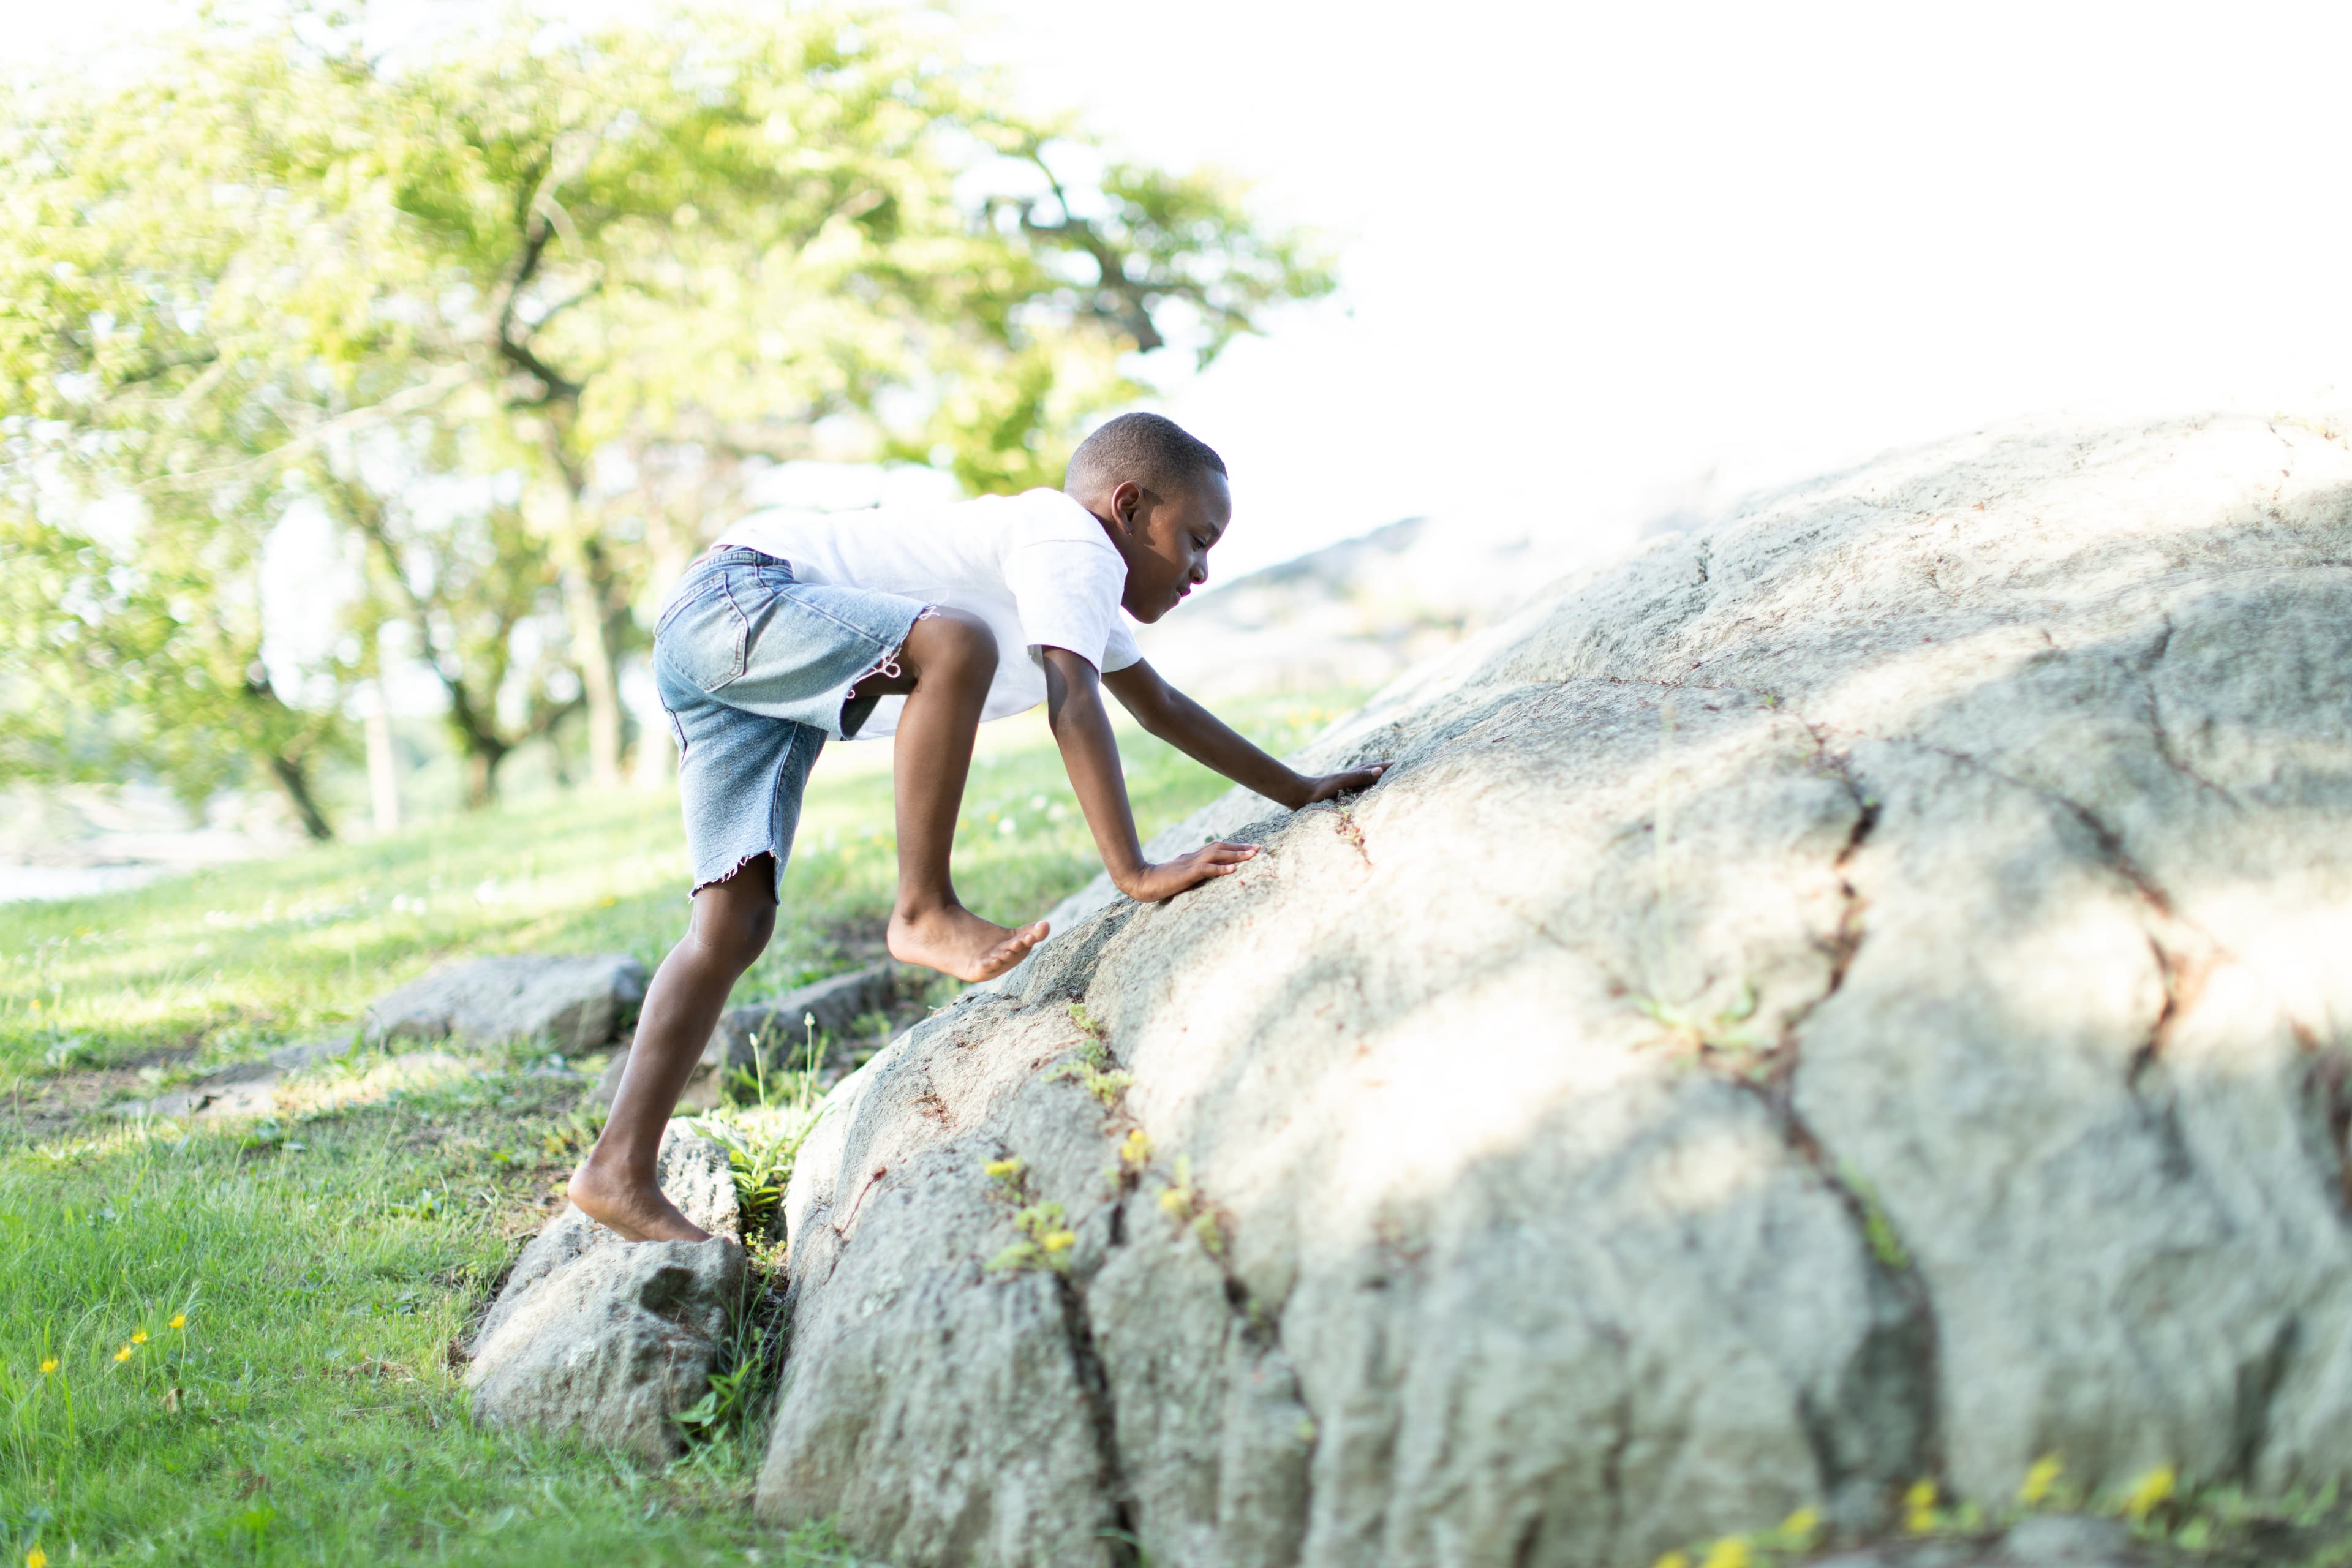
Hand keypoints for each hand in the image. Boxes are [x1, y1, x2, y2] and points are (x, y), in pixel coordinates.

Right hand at [1115, 841, 1261, 902]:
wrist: (1141, 881)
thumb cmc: (1159, 882)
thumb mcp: (1180, 876)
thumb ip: (1192, 874)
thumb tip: (1206, 875)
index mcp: (1192, 858)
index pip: (1216, 848)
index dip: (1234, 847)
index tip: (1250, 848)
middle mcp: (1193, 857)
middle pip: (1220, 847)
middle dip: (1240, 848)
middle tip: (1258, 848)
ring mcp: (1190, 864)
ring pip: (1217, 855)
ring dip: (1235, 855)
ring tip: (1251, 855)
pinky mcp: (1186, 874)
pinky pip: (1206, 870)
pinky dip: (1220, 869)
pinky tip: (1233, 871)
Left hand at [1287, 758, 1391, 807]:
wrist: (1299, 794)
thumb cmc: (1321, 789)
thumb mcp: (1342, 782)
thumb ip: (1359, 777)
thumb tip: (1380, 771)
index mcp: (1350, 774)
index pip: (1371, 768)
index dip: (1383, 766)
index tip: (1396, 763)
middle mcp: (1347, 777)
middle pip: (1366, 770)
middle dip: (1378, 768)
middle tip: (1391, 767)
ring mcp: (1340, 784)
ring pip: (1358, 777)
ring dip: (1369, 775)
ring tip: (1377, 775)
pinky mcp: (1334, 792)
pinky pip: (1352, 787)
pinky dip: (1359, 785)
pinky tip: (1357, 790)